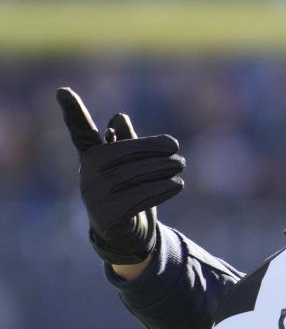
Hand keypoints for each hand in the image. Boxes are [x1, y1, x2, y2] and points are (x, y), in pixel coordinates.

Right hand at [56, 87, 185, 263]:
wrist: (129, 237)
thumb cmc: (131, 193)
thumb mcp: (130, 168)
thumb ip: (127, 143)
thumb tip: (119, 117)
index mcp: (92, 157)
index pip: (80, 132)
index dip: (72, 112)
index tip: (62, 90)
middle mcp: (87, 175)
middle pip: (121, 153)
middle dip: (152, 148)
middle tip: (177, 148)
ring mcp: (94, 196)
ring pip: (133, 175)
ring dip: (162, 168)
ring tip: (180, 166)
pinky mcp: (108, 216)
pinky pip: (138, 197)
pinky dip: (160, 189)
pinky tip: (177, 184)